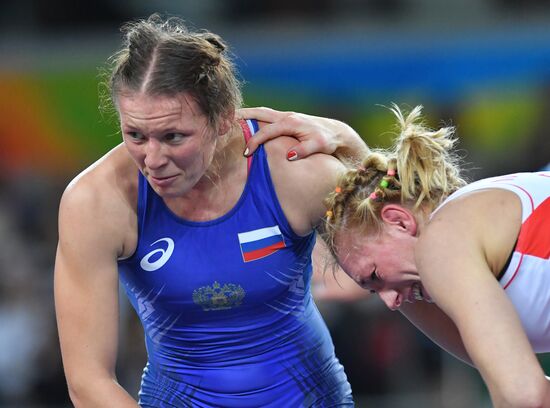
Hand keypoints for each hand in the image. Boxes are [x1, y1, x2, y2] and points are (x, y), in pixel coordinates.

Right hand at [236, 107, 366, 160]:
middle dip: (243, 116)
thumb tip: (288, 156)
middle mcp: (287, 116)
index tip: (246, 153)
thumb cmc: (327, 140)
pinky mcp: (287, 119)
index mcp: (291, 123)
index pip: (266, 131)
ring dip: (247, 114)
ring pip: (262, 112)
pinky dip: (255, 117)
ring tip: (231, 117)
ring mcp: (287, 116)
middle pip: (260, 113)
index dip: (255, 142)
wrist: (336, 133)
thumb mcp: (318, 146)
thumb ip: (304, 151)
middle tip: (225, 118)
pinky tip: (248, 122)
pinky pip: (267, 116)